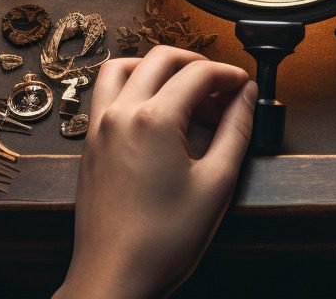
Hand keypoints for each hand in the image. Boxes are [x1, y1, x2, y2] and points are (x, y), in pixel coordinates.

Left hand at [55, 46, 256, 298]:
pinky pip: (106, 94)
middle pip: (160, 58)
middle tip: (220, 87)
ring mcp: (99, 127)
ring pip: (123, 67)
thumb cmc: (161, 241)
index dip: (228, 74)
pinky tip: (155, 113)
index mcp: (153, 120)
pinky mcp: (90, 144)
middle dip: (196, 64)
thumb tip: (246, 98)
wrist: (115, 277)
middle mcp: (120, 114)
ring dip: (156, 67)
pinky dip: (132, 86)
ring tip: (184, 90)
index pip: (198, 73)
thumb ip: (235, 131)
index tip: (243, 86)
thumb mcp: (216, 184)